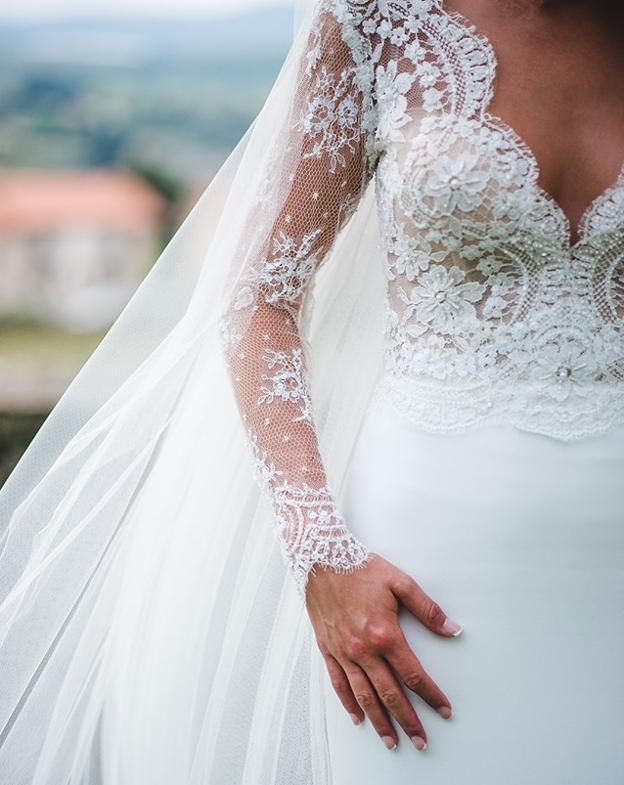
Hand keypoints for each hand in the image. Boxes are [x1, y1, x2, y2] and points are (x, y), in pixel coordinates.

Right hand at [304, 552, 461, 750]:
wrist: (321, 559)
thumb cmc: (361, 568)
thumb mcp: (400, 582)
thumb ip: (428, 609)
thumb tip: (452, 629)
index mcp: (385, 634)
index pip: (413, 674)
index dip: (431, 695)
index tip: (444, 710)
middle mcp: (363, 649)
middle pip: (390, 694)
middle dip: (408, 720)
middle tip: (421, 741)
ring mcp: (344, 652)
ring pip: (364, 696)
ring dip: (379, 721)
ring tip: (391, 741)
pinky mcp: (328, 648)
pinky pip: (338, 683)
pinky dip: (348, 703)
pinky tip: (357, 717)